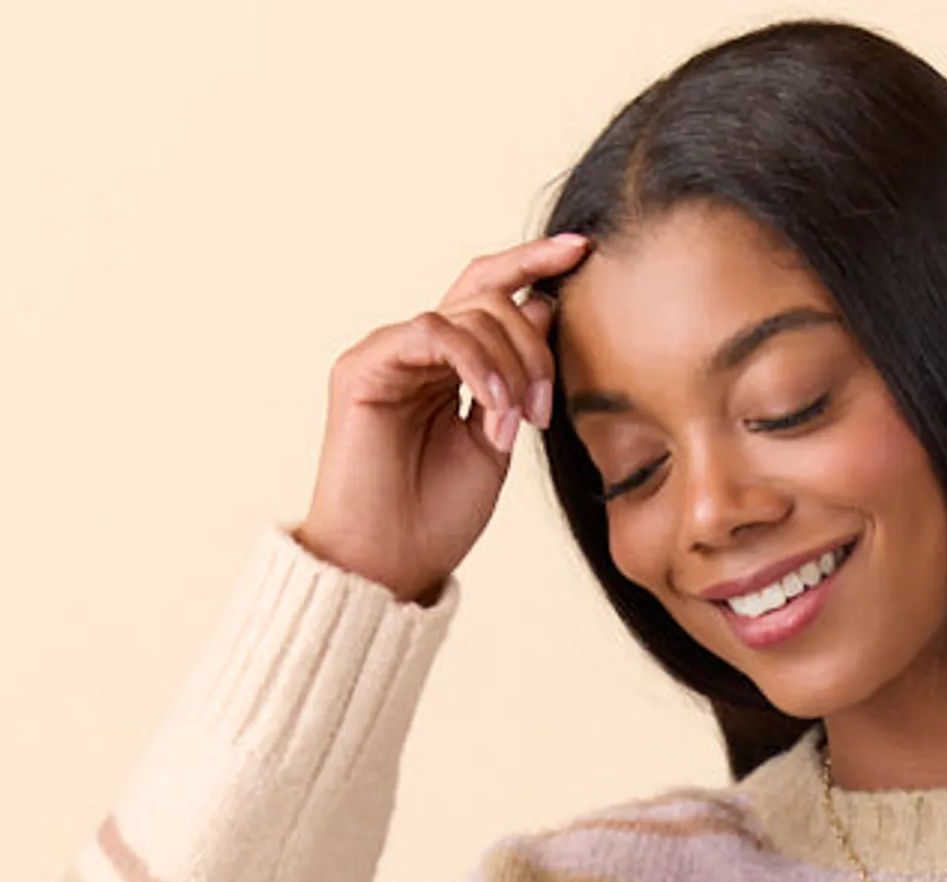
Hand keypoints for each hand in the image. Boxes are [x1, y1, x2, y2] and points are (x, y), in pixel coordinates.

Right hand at [293, 230, 591, 607]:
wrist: (390, 566)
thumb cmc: (438, 518)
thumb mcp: (498, 441)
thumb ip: (518, 379)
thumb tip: (544, 306)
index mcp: (450, 366)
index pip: (490, 292)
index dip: (534, 263)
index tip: (583, 250)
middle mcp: (417, 351)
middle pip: (487, 297)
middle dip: (533, 346)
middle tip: (545, 409)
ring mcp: (389, 355)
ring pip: (466, 313)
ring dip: (509, 364)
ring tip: (518, 421)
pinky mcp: (364, 367)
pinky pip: (430, 332)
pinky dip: (474, 363)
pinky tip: (494, 407)